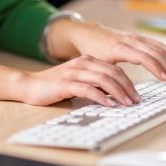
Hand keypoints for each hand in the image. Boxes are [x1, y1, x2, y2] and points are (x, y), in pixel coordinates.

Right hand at [19, 54, 139, 106]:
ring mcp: (74, 72)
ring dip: (118, 92)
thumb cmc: (54, 86)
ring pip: (103, 79)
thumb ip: (94, 84)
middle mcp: (82, 63)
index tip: (136, 95)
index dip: (128, 82)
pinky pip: (88, 89)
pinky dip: (101, 97)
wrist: (29, 85)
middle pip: (113, 72)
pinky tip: (109, 105)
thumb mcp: (78, 81)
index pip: (114, 69)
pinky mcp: (65, 83)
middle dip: (127, 87)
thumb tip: (114, 95)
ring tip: (126, 104)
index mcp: (87, 61)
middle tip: (136, 101)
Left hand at [47, 20, 165, 85]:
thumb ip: (108, 79)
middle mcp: (130, 41)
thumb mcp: (98, 66)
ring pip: (157, 47)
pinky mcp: (137, 37)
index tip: (164, 79)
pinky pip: (156, 43)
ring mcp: (135, 37)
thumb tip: (118, 96)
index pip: (144, 58)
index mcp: (120, 48)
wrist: (87, 33)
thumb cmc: (91, 51)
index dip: (155, 68)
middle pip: (155, 53)